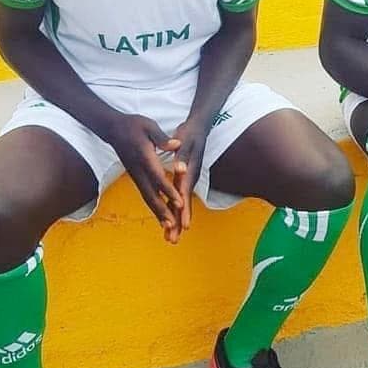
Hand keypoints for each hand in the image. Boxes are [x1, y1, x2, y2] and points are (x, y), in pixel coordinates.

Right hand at [105, 114, 182, 232]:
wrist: (113, 129)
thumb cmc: (133, 125)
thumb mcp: (149, 126)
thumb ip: (162, 138)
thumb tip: (177, 145)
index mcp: (144, 157)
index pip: (158, 177)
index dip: (169, 191)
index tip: (179, 202)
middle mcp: (138, 169)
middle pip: (151, 193)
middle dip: (162, 210)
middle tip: (173, 225)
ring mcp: (135, 174)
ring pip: (147, 196)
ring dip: (157, 212)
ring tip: (168, 226)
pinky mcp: (135, 176)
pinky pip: (144, 193)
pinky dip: (153, 205)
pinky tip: (160, 214)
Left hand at [163, 120, 207, 244]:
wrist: (199, 127)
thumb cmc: (190, 133)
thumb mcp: (185, 140)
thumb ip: (182, 155)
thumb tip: (180, 169)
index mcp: (189, 171)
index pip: (184, 193)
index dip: (183, 209)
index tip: (183, 225)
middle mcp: (189, 179)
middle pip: (184, 204)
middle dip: (178, 222)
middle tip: (172, 240)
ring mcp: (187, 180)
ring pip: (181, 204)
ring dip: (176, 221)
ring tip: (170, 238)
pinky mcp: (183, 179)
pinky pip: (178, 199)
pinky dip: (174, 211)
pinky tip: (169, 222)